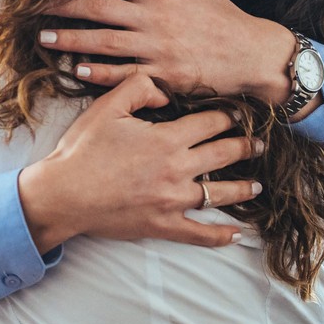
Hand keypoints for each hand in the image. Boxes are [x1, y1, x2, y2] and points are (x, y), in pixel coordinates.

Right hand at [18, 73, 263, 250]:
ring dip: (243, 188)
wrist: (63, 194)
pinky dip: (220, 235)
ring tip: (258, 185)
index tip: (241, 114)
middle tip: (260, 145)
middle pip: (223, 154)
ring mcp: (173, 200)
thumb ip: (139, 88)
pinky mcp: (163, 225)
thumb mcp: (106, 107)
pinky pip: (199, 234)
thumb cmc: (82, 150)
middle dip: (246, 147)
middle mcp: (177, 169)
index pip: (210, 122)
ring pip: (219, 193)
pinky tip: (237, 234)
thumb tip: (165, 93)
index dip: (229, 116)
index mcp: (167, 139)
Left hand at [38, 0, 295, 103]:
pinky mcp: (163, 76)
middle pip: (98, 7)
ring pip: (104, 41)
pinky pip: (125, 74)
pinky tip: (76, 70)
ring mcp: (157, 48)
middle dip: (62, 3)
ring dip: (71, 39)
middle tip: (32, 4)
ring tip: (43, 38)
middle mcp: (153, 18)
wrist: (254, 55)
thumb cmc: (224, 18)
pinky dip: (100, 73)